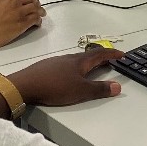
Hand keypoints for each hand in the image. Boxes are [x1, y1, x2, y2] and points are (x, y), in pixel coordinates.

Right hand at [0, 0, 44, 48]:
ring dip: (39, 11)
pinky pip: (35, 19)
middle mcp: (13, 1)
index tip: (23, 3)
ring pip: (35, 8)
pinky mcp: (23, 23)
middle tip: (37, 5)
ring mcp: (19, 12)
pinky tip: (38, 23)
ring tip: (41, 14)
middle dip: (34, 1)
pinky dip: (38, 21)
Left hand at [6, 49, 122, 107]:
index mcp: (79, 62)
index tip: (121, 54)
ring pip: (75, 60)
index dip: (111, 54)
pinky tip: (69, 75)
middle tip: (109, 61)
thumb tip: (117, 86)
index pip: (100, 55)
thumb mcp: (80, 91)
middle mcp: (68, 58)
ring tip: (91, 68)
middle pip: (88, 55)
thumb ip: (99, 89)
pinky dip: (74, 68)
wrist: (24, 85)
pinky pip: (65, 65)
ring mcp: (56, 62)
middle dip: (100, 58)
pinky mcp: (46, 68)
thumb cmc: (54, 87)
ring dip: (86, 63)